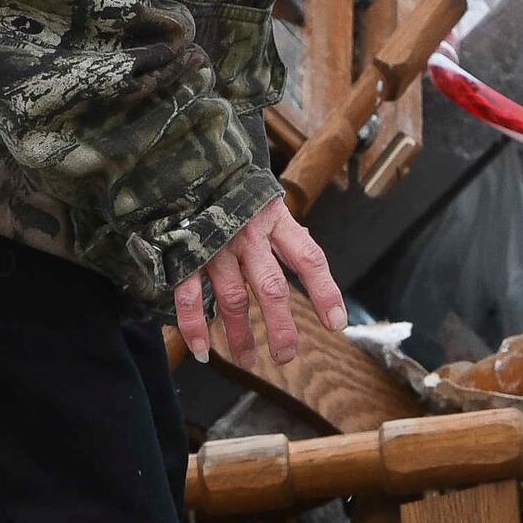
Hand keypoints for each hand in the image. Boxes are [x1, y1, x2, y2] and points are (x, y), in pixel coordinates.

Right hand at [174, 198, 347, 372]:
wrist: (190, 162)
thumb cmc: (237, 188)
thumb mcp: (270, 202)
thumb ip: (287, 236)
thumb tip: (310, 268)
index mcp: (275, 220)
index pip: (308, 258)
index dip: (324, 292)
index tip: (336, 323)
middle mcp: (247, 235)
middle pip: (271, 287)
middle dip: (280, 326)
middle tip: (285, 354)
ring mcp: (215, 246)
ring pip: (232, 299)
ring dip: (240, 334)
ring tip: (248, 360)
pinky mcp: (186, 254)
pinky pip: (190, 295)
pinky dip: (194, 325)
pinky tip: (204, 350)